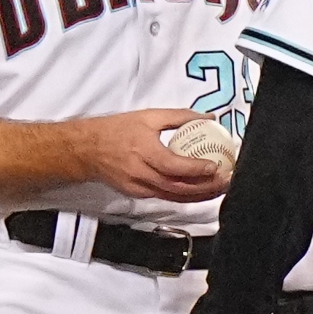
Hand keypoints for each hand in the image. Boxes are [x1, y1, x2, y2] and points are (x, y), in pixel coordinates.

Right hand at [72, 108, 234, 201]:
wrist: (87, 150)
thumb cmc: (116, 130)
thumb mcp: (148, 116)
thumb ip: (180, 116)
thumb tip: (208, 117)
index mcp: (143, 151)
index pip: (173, 166)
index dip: (195, 169)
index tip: (215, 166)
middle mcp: (141, 173)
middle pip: (177, 187)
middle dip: (204, 188)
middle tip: (225, 181)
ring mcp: (139, 187)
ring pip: (173, 197)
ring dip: (198, 196)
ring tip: (218, 189)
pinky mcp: (138, 194)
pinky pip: (165, 197)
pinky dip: (184, 196)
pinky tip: (199, 192)